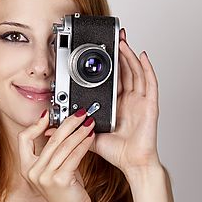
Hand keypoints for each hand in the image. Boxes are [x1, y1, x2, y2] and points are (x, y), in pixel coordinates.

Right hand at [19, 109, 94, 201]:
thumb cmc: (65, 192)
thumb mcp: (54, 169)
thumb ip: (54, 152)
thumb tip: (63, 129)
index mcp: (27, 167)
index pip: (23, 138)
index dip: (35, 124)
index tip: (49, 114)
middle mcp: (33, 171)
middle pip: (50, 139)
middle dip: (68, 123)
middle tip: (80, 114)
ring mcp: (45, 176)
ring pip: (64, 146)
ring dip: (79, 131)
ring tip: (89, 123)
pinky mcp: (60, 180)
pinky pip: (73, 156)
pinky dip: (84, 144)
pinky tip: (91, 137)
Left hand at [75, 28, 162, 174]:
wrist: (133, 164)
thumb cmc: (117, 152)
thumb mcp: (87, 137)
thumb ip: (70, 130)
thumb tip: (50, 127)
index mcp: (117, 104)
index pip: (113, 78)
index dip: (108, 63)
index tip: (99, 51)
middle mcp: (130, 100)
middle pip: (126, 70)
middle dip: (119, 53)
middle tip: (112, 37)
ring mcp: (141, 101)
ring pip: (136, 72)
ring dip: (129, 55)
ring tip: (121, 41)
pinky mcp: (150, 105)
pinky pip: (150, 82)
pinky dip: (147, 67)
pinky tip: (141, 55)